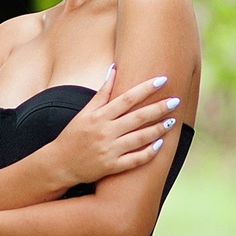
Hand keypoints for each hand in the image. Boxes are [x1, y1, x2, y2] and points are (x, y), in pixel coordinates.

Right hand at [51, 64, 182, 186]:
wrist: (59, 164)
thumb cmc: (73, 135)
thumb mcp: (84, 112)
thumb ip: (102, 92)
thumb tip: (114, 69)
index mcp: (99, 116)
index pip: (126, 99)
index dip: (146, 89)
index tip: (162, 80)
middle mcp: (105, 132)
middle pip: (137, 117)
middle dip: (159, 108)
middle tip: (176, 101)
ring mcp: (109, 150)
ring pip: (140, 138)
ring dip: (158, 129)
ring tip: (172, 121)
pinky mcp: (112, 167)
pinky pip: (135, 160)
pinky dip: (149, 152)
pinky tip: (160, 144)